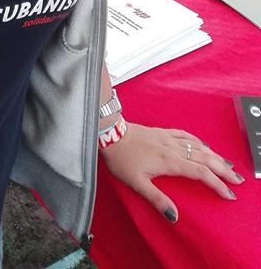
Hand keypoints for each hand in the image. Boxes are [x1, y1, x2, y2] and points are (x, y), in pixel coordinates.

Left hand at [100, 122, 243, 221]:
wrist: (111, 133)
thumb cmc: (122, 159)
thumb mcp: (136, 183)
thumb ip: (156, 199)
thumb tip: (174, 216)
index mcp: (170, 161)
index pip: (200, 173)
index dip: (216, 183)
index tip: (228, 194)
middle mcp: (173, 148)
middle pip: (205, 158)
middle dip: (223, 169)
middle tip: (237, 180)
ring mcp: (168, 138)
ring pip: (198, 146)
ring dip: (215, 156)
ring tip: (227, 164)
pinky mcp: (162, 132)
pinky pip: (186, 136)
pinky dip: (199, 142)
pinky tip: (204, 145)